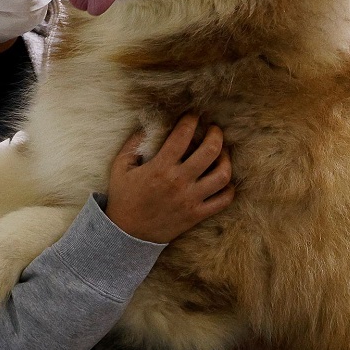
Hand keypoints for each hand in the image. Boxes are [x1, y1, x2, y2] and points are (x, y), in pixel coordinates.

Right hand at [105, 115, 234, 243]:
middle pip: (210, 151)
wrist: (127, 234)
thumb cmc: (123, 197)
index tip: (193, 115)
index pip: (183, 136)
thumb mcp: (120, 167)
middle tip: (214, 129)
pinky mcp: (197, 215)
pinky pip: (223, 200)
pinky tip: (223, 179)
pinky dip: (229, 188)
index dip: (190, 120)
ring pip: (222, 175)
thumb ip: (133, 143)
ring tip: (222, 153)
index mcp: (160, 167)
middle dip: (216, 134)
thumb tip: (148, 125)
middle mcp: (179, 182)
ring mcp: (190, 199)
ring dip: (226, 159)